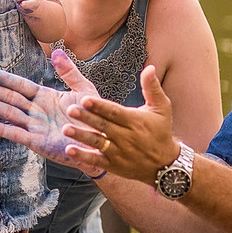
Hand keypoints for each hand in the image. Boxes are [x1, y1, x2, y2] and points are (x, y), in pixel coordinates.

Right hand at [0, 49, 104, 175]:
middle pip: (11, 98)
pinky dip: (3, 130)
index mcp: (46, 97)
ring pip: (10, 114)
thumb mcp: (84, 90)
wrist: (103, 142)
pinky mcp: (38, 143)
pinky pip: (17, 135)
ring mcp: (36, 127)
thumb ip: (69, 72)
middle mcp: (37, 111)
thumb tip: (57, 52)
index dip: (7, 80)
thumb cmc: (94, 117)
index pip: (22, 86)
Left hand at [62, 64, 179, 183]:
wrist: (166, 165)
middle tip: (70, 110)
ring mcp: (119, 152)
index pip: (114, 112)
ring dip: (82, 136)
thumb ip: (151, 87)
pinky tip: (69, 150)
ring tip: (65, 129)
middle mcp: (126, 137)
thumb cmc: (161, 131)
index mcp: (135, 121)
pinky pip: (97, 161)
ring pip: (98, 143)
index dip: (100, 106)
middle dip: (87, 118)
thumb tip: (149, 67)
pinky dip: (83, 157)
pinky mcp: (113, 165)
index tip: (85, 99)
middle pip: (103, 126)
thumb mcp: (161, 108)